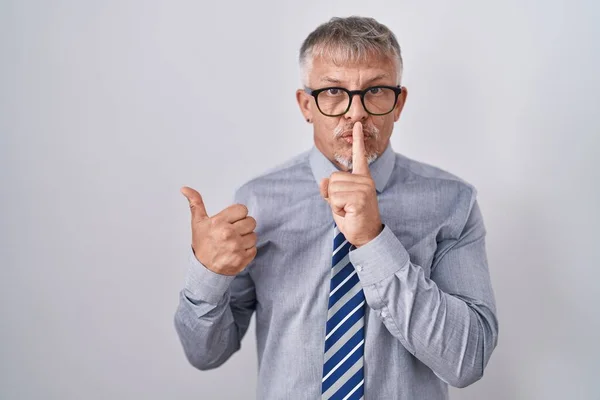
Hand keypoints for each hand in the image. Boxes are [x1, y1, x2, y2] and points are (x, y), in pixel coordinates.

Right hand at [180, 187, 256, 275]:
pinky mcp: (243, 259)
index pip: (242, 210)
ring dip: (246, 239)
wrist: (203, 269)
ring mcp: (237, 247)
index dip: (238, 214)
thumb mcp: (198, 222)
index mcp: (219, 223)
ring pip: (254, 235)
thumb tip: (185, 188)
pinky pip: (254, 249)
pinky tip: (237, 251)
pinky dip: (248, 250)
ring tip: (235, 242)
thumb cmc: (202, 244)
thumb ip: (196, 203)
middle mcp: (229, 234)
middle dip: (243, 226)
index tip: (232, 220)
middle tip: (234, 231)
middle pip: (251, 221)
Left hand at [319, 122, 382, 246]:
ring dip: (335, 204)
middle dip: (333, 196)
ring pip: (332, 189)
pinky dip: (337, 210)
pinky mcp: (360, 198)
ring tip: (348, 210)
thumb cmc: (353, 218)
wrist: (366, 236)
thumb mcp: (337, 202)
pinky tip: (349, 214)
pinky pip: (335, 199)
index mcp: (362, 179)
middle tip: (347, 207)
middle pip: (333, 179)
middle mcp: (365, 181)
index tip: (357, 125)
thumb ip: (329, 190)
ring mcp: (364, 188)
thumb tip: (323, 181)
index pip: (359, 156)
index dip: (357, 140)